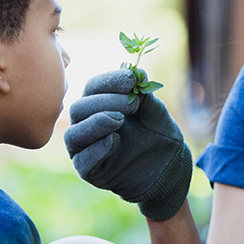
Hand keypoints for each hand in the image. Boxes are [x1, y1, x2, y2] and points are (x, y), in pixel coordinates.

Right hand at [64, 69, 192, 220]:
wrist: (169, 171)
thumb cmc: (159, 137)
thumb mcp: (156, 114)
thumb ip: (145, 96)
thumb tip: (137, 71)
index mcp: (100, 104)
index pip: (93, 87)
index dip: (110, 81)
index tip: (132, 80)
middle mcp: (87, 124)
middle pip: (80, 108)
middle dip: (105, 102)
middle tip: (132, 104)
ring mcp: (85, 149)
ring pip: (74, 134)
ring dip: (96, 123)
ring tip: (119, 120)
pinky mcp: (89, 172)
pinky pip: (82, 161)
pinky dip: (97, 150)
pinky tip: (114, 141)